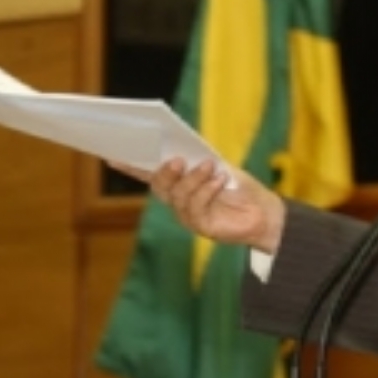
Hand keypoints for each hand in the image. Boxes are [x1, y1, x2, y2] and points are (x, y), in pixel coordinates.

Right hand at [109, 158, 284, 253]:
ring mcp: (187, 215)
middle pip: (160, 185)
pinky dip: (207, 190)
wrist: (264, 212)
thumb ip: (199, 160)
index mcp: (179, 182)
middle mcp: (178, 199)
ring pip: (178, 195)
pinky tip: (220, 181)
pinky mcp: (200, 226)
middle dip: (166, 172)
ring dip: (194, 178)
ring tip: (209, 167)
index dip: (130, 166)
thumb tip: (180, 152)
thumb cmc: (241, 187)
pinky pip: (196, 207)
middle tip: (178, 160)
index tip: (113, 155)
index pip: (149, 173)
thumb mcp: (220, 167)